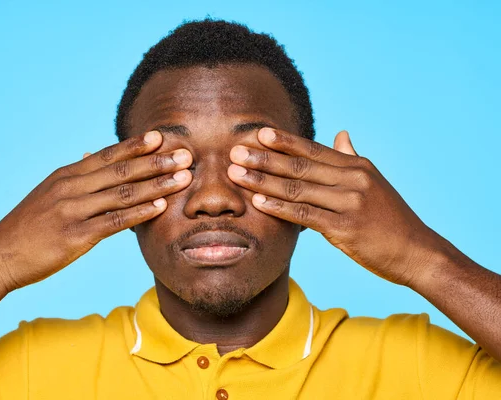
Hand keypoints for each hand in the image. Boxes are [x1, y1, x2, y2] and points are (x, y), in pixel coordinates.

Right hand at [0, 131, 192, 292]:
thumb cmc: (28, 227)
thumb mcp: (49, 194)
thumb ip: (76, 179)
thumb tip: (93, 156)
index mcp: (66, 175)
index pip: (107, 155)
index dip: (135, 146)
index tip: (161, 136)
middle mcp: (70, 188)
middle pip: (121, 170)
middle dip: (156, 162)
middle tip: (185, 154)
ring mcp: (73, 211)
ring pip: (123, 194)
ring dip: (156, 185)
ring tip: (184, 178)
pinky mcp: (75, 236)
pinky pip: (114, 222)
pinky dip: (139, 213)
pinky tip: (160, 207)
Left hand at [228, 128, 439, 285]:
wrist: (416, 251)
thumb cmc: (391, 218)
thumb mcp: (374, 181)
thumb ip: (352, 157)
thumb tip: (340, 133)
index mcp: (357, 166)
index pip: (313, 149)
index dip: (284, 141)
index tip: (258, 133)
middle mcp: (352, 179)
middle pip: (299, 166)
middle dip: (263, 158)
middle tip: (235, 151)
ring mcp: (349, 203)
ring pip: (297, 189)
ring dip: (263, 181)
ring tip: (236, 174)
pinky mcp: (345, 228)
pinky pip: (305, 215)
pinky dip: (279, 208)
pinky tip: (258, 202)